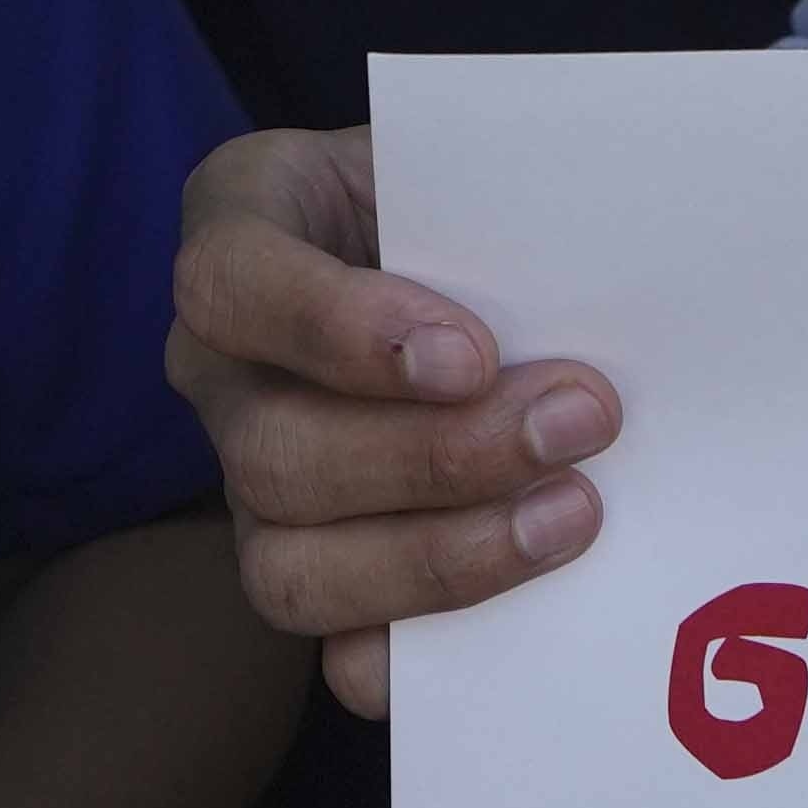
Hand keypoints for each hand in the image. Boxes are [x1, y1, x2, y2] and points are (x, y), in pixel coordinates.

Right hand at [169, 125, 608, 718]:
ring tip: (573, 514)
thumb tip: (587, 267)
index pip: (229, 284)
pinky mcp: (312, 566)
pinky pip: (334, 649)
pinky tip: (511, 620)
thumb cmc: (469, 191)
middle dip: (437, 457)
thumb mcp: (466, 155)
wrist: (478, 245)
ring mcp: (252, 479)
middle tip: (582, 422)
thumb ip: (491, 198)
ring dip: (444, 556)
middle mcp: (220, 366)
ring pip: (289, 567)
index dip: (339, 332)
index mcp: (238, 227)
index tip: (470, 354)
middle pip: (271, 452)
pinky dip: (417, 653)